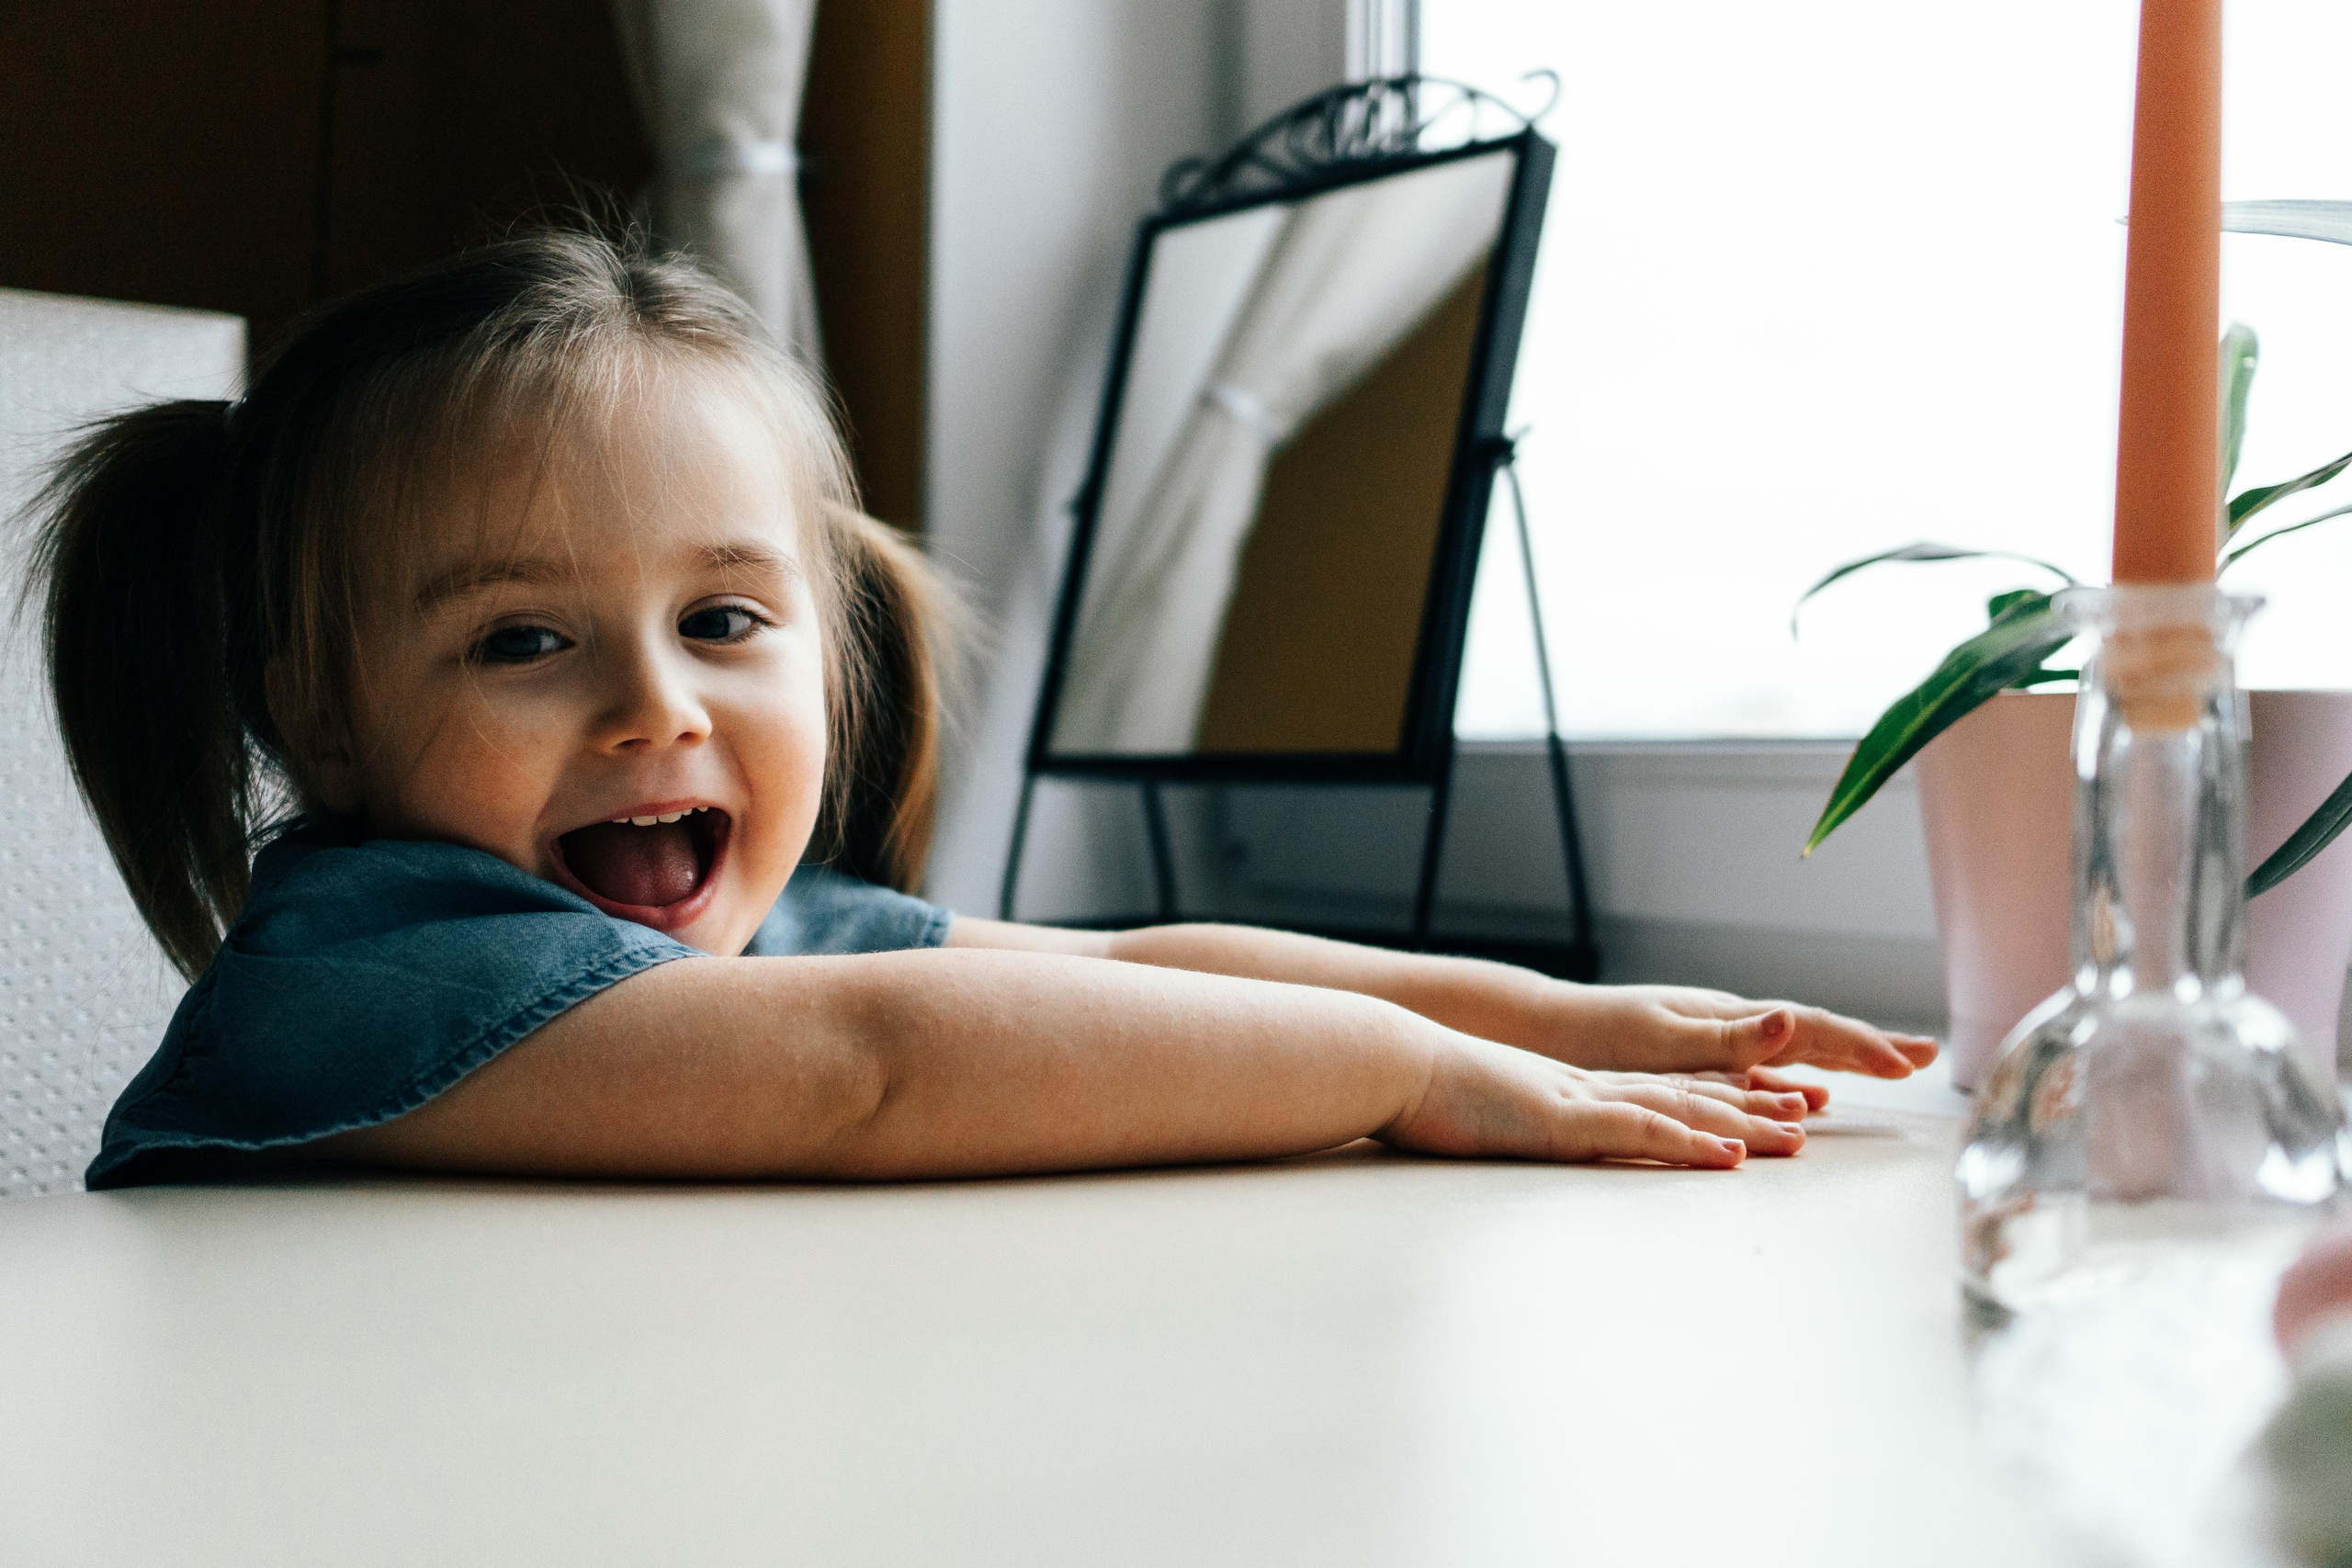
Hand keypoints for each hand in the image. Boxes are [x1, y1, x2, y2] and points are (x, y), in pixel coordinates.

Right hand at [1378, 1033, 1809, 1167]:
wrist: (1391, 1062)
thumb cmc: (1424, 1092)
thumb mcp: (1484, 1112)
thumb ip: (1513, 1121)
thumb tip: (1515, 1132)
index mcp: (1572, 1091)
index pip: (1659, 1093)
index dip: (1714, 1100)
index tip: (1759, 1107)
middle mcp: (1588, 1090)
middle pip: (1685, 1098)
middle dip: (1750, 1109)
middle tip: (1807, 1120)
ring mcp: (1579, 1102)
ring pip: (1679, 1111)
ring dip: (1741, 1125)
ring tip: (1795, 1138)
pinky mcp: (1562, 1121)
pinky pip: (1638, 1133)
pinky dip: (1688, 1143)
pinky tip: (1727, 1156)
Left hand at [1535, 983, 1937, 1085]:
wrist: (1545, 1032)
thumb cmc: (1596, 1036)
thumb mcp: (1663, 1038)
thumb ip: (1728, 1036)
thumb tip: (1793, 1019)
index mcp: (1729, 1017)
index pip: (1813, 1026)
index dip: (1864, 1044)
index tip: (1912, 1060)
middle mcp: (1728, 1025)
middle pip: (1814, 1034)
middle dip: (1870, 1046)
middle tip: (1926, 1054)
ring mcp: (1714, 1043)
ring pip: (1794, 1053)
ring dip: (1841, 1062)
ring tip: (1885, 1069)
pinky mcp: (1694, 1064)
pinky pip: (1761, 1075)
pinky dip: (1794, 1085)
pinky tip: (1809, 1100)